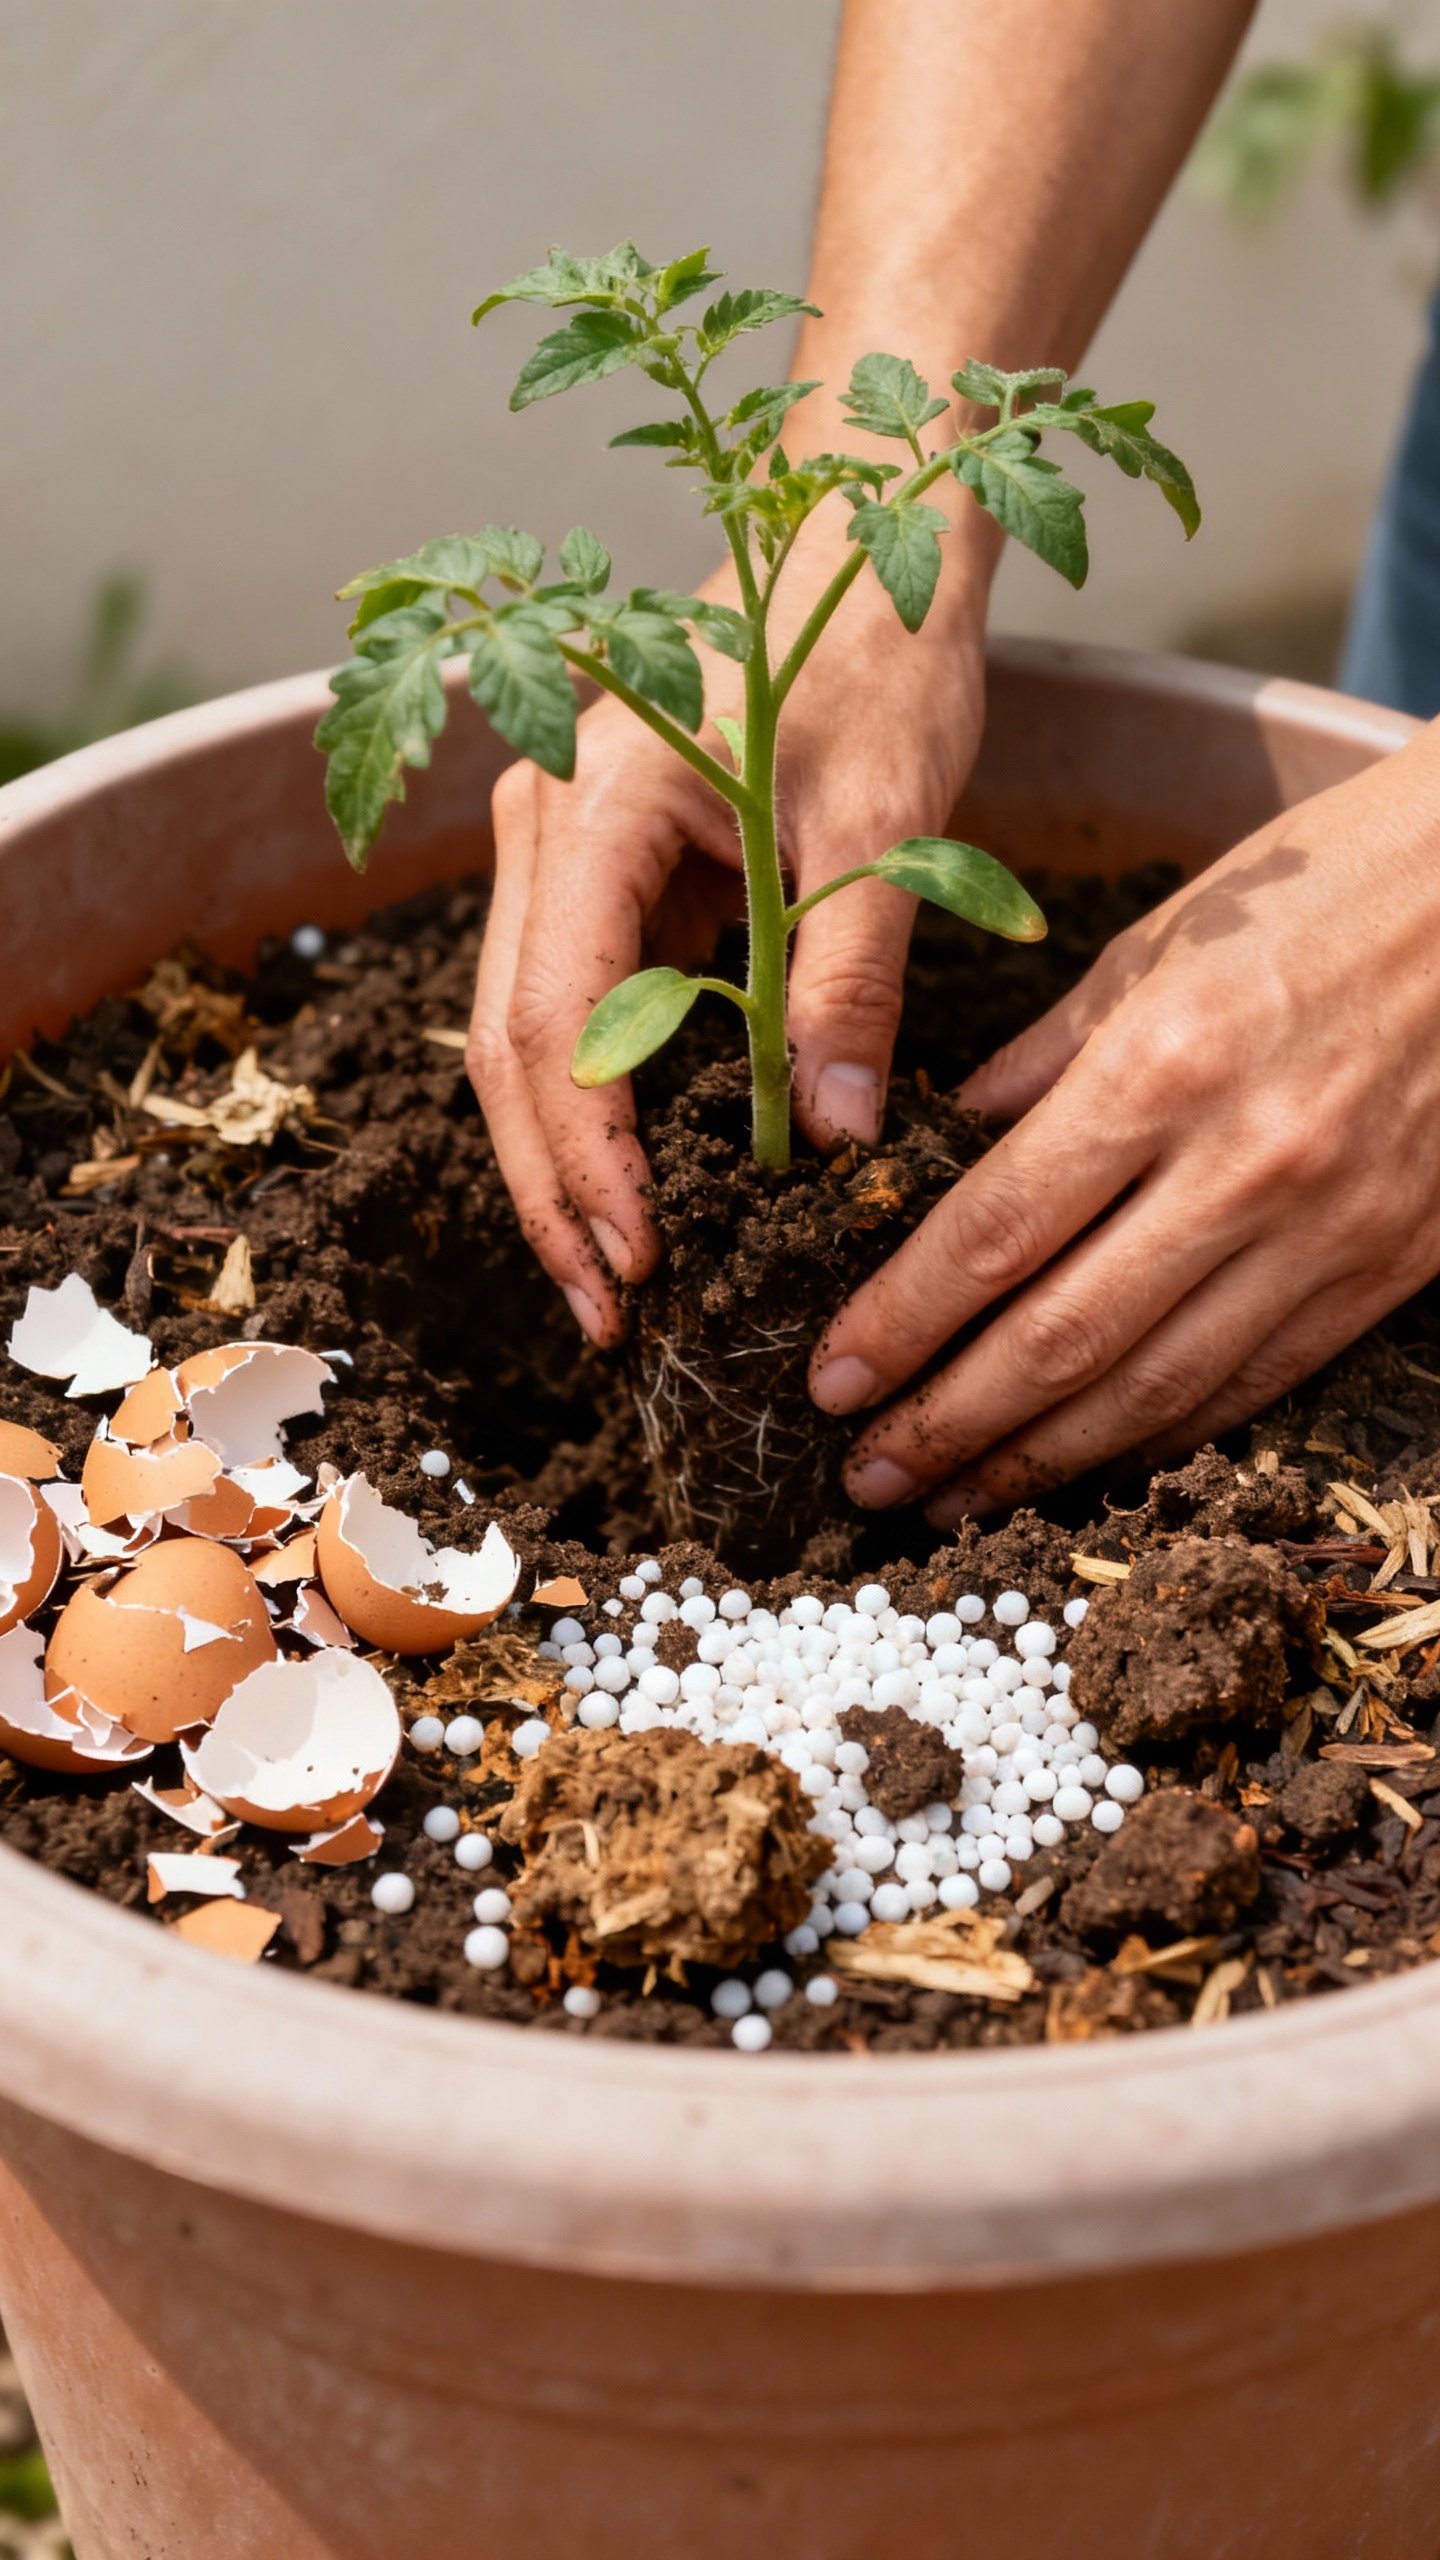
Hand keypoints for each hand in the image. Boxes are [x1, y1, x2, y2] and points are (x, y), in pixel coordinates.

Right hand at [466, 519, 991, 1344]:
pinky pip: (569, 1010)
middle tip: (610, 1320)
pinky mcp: (595, 873)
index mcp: (597, 800)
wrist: (857, 547)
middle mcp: (543, 822)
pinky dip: (592, 1108)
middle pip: (507, 1044)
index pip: (554, 1015)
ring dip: (559, 1166)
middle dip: (555, 1193)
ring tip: (611, 1283)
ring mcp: (556, 847)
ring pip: (519, 1038)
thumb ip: (852, 973)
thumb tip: (834, 1134)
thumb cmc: (875, 654)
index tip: (642, 1261)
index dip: (588, 1156)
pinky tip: (632, 1192)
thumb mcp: (887, 822)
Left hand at [809, 730, 1439, 1519]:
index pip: (997, 1233)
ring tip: (951, 1502)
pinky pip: (1252, 1383)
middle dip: (948, 1422)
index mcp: (1164, 1067)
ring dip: (1039, 1461)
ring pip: (1155, 1388)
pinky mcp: (1388, 1267)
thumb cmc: (1323, 891)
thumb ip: (1037, 1067)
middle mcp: (1244, 1167)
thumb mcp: (1155, 948)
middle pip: (1062, 1337)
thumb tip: (928, 1156)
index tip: (831, 1378)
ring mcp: (1327, 1231)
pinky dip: (1158, 1438)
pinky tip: (1085, 1467)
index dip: (903, 1322)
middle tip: (866, 1475)